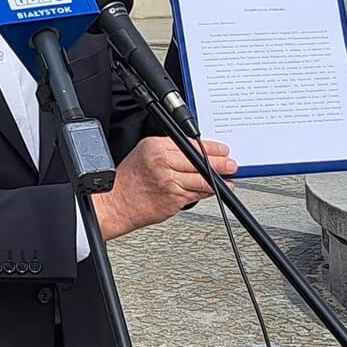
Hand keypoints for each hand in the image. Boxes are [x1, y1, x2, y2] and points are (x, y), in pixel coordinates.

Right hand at [93, 138, 236, 239]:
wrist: (115, 203)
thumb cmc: (128, 180)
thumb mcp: (144, 153)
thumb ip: (169, 150)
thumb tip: (196, 153)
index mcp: (155, 147)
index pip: (191, 143)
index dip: (211, 147)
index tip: (222, 150)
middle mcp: (162, 163)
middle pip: (200, 161)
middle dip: (220, 163)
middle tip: (231, 164)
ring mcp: (169, 182)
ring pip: (202, 179)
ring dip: (218, 180)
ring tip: (227, 179)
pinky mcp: (173, 199)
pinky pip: (196, 195)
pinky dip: (208, 193)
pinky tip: (216, 191)